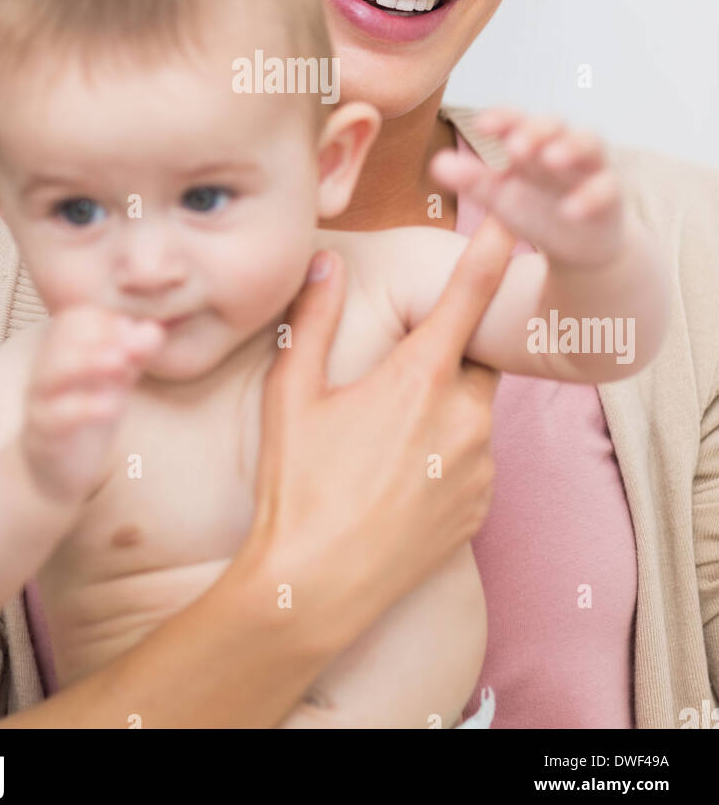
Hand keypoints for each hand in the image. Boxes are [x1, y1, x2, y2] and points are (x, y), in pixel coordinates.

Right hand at [22, 306, 163, 503]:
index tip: (132, 332)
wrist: (53, 471)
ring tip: (120, 364)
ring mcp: (42, 402)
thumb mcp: (116, 381)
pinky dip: (85, 408)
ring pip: (53, 373)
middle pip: (61, 338)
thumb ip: (133, 355)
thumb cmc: (87, 414)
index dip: (105, 320)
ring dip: (88, 363)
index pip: (76, 318)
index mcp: (63, 351)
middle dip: (97, 335)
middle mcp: (48, 370)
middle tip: (130, 344)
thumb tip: (154, 330)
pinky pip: (58, 416)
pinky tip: (111, 406)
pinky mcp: (44, 434)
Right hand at [243, 216, 516, 643]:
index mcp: (419, 379)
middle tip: (394, 377)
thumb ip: (313, 320)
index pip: (469, 296)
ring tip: (382, 444)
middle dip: (445, 355)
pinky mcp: (480, 509)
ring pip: (473, 413)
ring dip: (443, 410)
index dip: (492, 250)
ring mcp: (479, 468)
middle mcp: (464, 418)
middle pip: (473, 360)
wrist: (315, 587)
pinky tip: (397, 478)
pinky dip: (447, 455)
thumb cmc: (297, 486)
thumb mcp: (292, 395)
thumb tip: (327, 263)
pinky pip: (474, 461)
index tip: (512, 217)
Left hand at [429, 108, 625, 267]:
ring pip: (589, 144)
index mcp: (530, 143)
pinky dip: (590, 196)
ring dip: (570, 147)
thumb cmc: (535, 209)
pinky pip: (607, 188)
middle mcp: (562, 147)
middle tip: (514, 145)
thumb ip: (472, 180)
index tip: (482, 126)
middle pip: (554, 124)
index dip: (502, 118)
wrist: (578, 244)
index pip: (516, 121)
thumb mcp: (499, 197)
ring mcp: (589, 168)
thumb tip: (436, 163)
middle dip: (535, 129)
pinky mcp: (611, 195)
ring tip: (550, 158)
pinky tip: (571, 209)